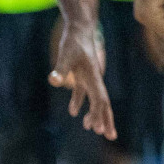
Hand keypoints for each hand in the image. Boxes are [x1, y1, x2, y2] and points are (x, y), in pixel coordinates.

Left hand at [49, 18, 115, 138]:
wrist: (79, 27)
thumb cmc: (74, 40)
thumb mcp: (65, 54)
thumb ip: (60, 69)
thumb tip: (54, 81)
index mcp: (93, 77)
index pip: (99, 99)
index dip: (100, 114)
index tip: (100, 129)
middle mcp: (94, 79)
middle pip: (103, 103)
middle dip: (106, 119)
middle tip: (110, 136)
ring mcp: (89, 77)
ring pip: (95, 99)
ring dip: (95, 114)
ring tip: (92, 129)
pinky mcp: (81, 74)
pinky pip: (83, 92)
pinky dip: (79, 102)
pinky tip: (74, 113)